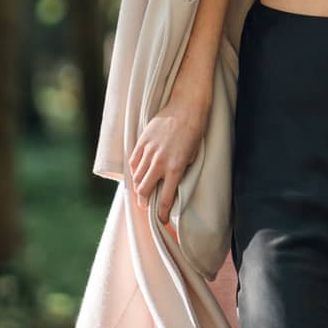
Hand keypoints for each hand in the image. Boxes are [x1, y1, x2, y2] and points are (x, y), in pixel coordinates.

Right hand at [127, 93, 209, 230]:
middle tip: (148, 207)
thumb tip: (170, 183)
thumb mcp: (192, 156)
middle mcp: (160, 163)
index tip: (162, 221)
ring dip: (139, 188)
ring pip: (137, 178)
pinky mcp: (142, 141)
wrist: (186, 107)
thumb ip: (179, 171)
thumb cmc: (194, 131)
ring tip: (142, 192)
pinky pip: (133, 162)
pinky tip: (138, 174)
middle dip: (145, 203)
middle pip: (144, 191)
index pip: (165, 199)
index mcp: (176, 168)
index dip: (162, 214)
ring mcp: (149, 152)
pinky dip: (135, 171)